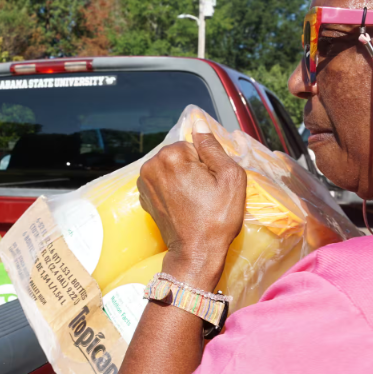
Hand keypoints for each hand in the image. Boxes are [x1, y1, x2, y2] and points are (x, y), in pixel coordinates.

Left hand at [137, 119, 246, 289]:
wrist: (196, 252)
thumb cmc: (217, 217)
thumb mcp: (229, 178)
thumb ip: (212, 146)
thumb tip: (198, 120)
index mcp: (171, 156)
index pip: (194, 146)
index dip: (207, 164)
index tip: (210, 185)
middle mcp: (151, 165)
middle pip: (180, 155)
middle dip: (193, 169)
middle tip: (204, 194)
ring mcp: (143, 182)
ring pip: (170, 168)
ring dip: (182, 179)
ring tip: (194, 201)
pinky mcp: (143, 196)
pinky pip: (162, 182)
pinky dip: (172, 189)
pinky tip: (182, 205)